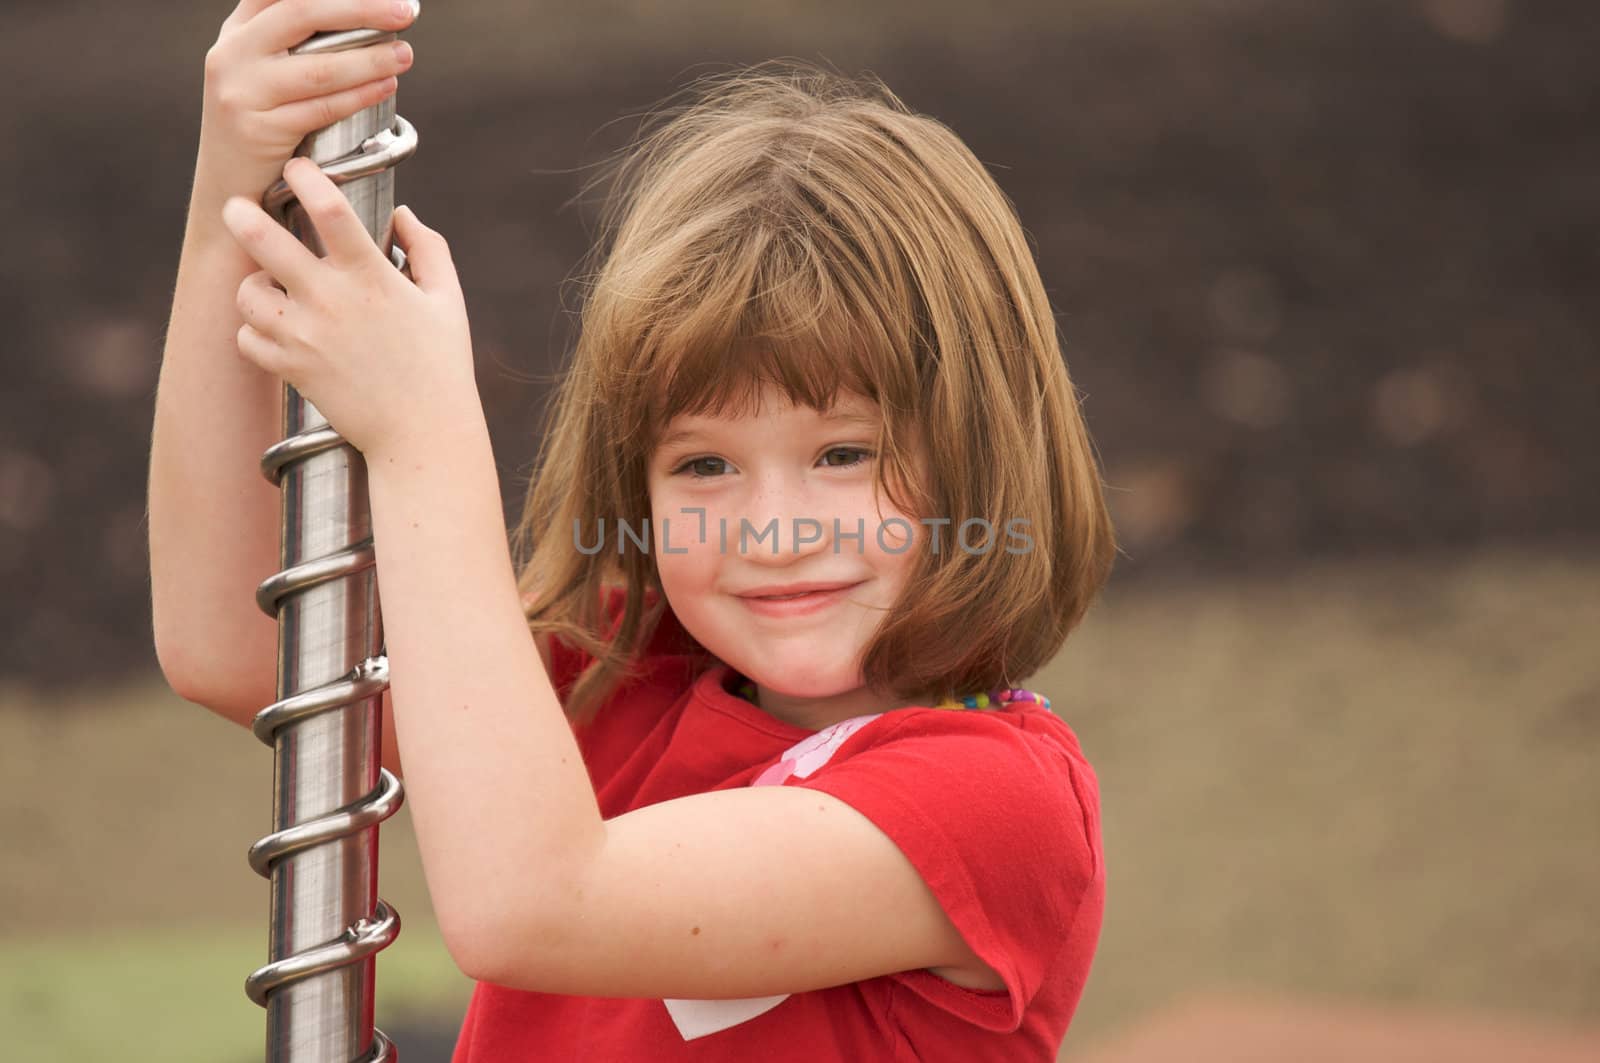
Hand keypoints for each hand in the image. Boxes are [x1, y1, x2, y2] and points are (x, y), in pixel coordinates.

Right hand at [200, 0, 417, 202]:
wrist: (228, 188)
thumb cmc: (260, 124)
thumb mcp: (260, 71)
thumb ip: (290, 40)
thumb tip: (362, 17)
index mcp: (237, 32)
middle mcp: (232, 54)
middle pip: (302, 13)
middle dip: (361, 9)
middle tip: (405, 11)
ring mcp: (242, 92)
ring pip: (318, 68)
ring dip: (371, 59)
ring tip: (404, 55)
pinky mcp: (258, 130)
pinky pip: (321, 109)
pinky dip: (359, 96)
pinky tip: (387, 86)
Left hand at [222, 156, 478, 460]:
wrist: (422, 433)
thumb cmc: (441, 364)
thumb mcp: (447, 299)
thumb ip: (428, 247)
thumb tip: (401, 213)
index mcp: (372, 277)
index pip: (328, 209)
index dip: (306, 177)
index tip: (297, 168)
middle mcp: (331, 302)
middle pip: (263, 240)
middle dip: (242, 214)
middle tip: (238, 207)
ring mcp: (306, 337)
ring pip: (246, 293)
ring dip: (252, 284)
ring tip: (267, 284)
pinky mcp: (291, 370)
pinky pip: (247, 338)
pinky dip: (254, 331)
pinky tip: (275, 329)